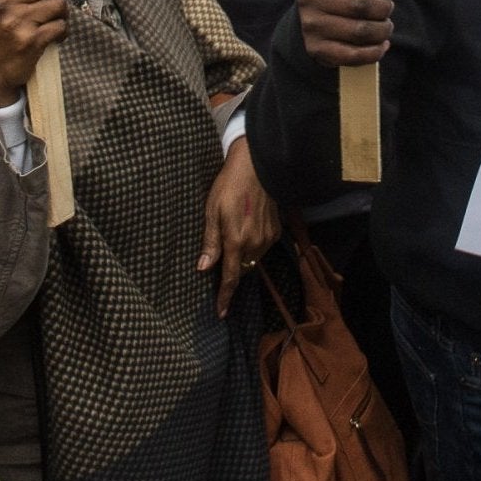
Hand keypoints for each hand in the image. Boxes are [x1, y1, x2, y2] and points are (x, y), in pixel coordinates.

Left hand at [198, 136, 278, 317]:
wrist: (256, 166)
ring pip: (252, 258)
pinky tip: (245, 227)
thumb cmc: (228, 185)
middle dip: (231, 270)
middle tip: (220, 258)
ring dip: (242, 255)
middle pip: (241, 269)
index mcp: (236, 240)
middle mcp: (255, 243)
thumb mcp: (211, 211)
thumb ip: (210, 242)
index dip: (225, 296)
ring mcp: (267, 237)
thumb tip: (204, 268)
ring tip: (232, 235)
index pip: (230, 277)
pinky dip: (252, 244)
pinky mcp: (276, 230)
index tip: (221, 313)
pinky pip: (262, 246)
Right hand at [298, 0, 391, 67]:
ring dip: (383, 30)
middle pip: (359, 4)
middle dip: (383, 7)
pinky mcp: (317, 49)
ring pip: (361, 31)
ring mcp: (311, 25)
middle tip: (387, 7)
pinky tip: (381, 44)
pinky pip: (355, 55)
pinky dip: (375, 51)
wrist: (313, 15)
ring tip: (385, 26)